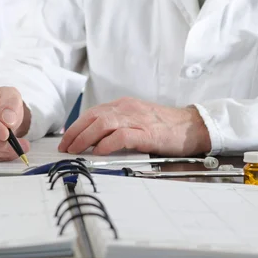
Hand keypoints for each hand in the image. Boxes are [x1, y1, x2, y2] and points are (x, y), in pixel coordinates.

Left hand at [58, 97, 210, 156]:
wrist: (193, 126)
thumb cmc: (165, 127)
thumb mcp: (137, 120)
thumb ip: (118, 126)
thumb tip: (94, 140)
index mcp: (124, 105)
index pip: (92, 113)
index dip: (76, 126)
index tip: (66, 139)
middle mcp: (127, 109)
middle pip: (93, 117)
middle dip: (75, 133)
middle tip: (65, 147)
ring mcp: (137, 120)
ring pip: (102, 124)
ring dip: (85, 138)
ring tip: (75, 150)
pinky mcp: (147, 133)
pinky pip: (121, 136)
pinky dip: (106, 144)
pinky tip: (98, 152)